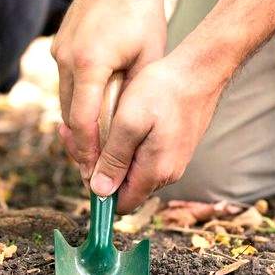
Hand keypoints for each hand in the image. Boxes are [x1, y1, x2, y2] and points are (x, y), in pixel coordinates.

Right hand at [52, 0, 165, 182]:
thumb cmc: (143, 14)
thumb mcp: (148, 59)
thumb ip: (133, 96)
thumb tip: (126, 135)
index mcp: (90, 63)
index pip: (82, 121)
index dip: (88, 152)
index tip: (96, 174)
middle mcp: (67, 59)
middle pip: (68, 116)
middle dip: (81, 146)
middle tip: (94, 171)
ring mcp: (59, 50)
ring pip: (64, 101)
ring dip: (78, 124)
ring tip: (94, 150)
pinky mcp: (59, 45)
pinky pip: (66, 83)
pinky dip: (77, 101)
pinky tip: (92, 115)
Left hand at [88, 54, 223, 213]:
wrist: (199, 70)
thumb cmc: (163, 91)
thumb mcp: (129, 122)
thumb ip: (114, 159)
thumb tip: (99, 192)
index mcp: (155, 172)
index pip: (120, 204)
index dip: (97, 189)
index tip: (82, 160)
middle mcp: (166, 172)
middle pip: (124, 186)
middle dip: (98, 164)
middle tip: (76, 133)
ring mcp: (172, 160)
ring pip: (131, 168)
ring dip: (110, 152)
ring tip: (91, 123)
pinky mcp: (173, 146)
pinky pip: (143, 154)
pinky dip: (124, 142)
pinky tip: (114, 120)